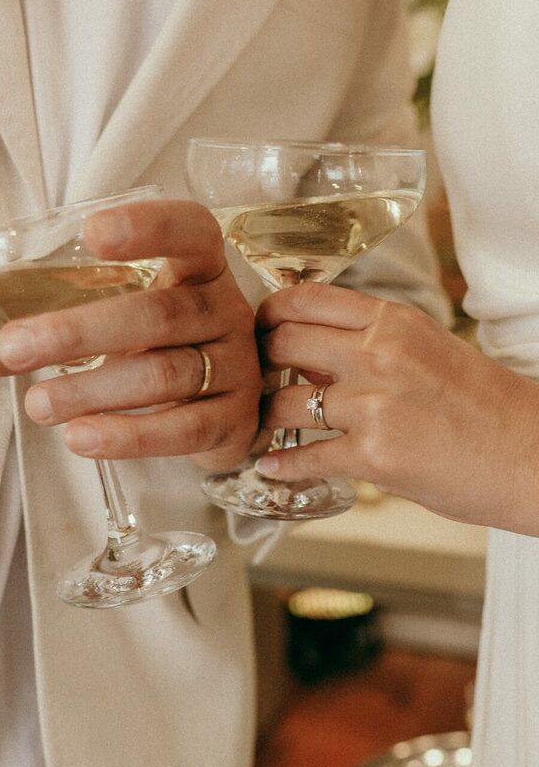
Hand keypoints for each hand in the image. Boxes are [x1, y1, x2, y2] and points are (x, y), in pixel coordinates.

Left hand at [0, 200, 262, 470]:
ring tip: (37, 404)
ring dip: (92, 390)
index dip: (148, 228)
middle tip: (14, 347)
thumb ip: (51, 333)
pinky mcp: (232, 422)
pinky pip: (182, 430)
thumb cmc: (163, 348)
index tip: (90, 234)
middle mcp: (225, 313)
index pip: (191, 232)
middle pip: (158, 315)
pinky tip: (81, 437)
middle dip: (78, 332)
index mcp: (200, 271)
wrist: (227, 406)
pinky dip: (129, 435)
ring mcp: (236, 369)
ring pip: (164, 375)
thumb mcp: (117, 325)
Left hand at [256, 283, 538, 531]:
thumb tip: (314, 352)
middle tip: (255, 378)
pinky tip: (271, 467)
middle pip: (282, 343)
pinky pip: (306, 456)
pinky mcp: (374, 456)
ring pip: (285, 402)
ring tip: (263, 425)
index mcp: (393, 322)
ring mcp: (374, 405)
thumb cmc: (484, 404)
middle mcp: (380, 355)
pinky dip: (281, 465)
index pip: (305, 299)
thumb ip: (371, 341)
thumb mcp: (429, 348)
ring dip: (265, 417)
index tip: (259, 330)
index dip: (268, 314)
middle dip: (259, 363)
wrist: (529, 453)